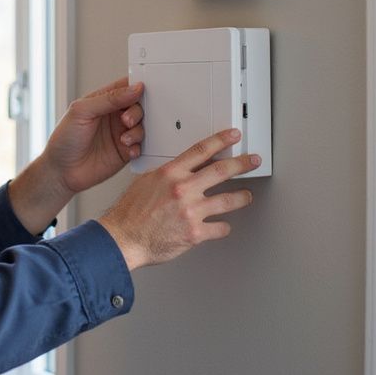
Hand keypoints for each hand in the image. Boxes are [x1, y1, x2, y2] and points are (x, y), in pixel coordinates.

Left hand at [42, 77, 145, 196]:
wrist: (61, 171)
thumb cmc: (64, 139)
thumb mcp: (82, 111)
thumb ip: (109, 99)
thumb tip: (134, 89)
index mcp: (103, 101)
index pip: (126, 88)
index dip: (136, 87)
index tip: (142, 92)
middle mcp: (114, 116)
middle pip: (138, 106)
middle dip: (137, 112)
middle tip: (126, 120)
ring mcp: (120, 134)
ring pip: (142, 126)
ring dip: (137, 131)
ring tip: (124, 139)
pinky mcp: (125, 152)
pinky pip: (141, 147)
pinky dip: (138, 148)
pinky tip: (127, 151)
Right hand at [97, 128, 259, 270]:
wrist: (123, 238)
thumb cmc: (129, 213)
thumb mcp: (145, 182)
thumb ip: (167, 175)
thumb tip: (182, 171)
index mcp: (170, 173)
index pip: (201, 150)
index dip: (221, 140)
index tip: (233, 136)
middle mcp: (183, 189)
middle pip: (221, 171)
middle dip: (242, 164)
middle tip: (253, 161)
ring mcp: (191, 211)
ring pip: (228, 200)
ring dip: (242, 197)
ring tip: (247, 195)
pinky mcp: (195, 234)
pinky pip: (219, 228)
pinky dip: (224, 227)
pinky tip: (224, 225)